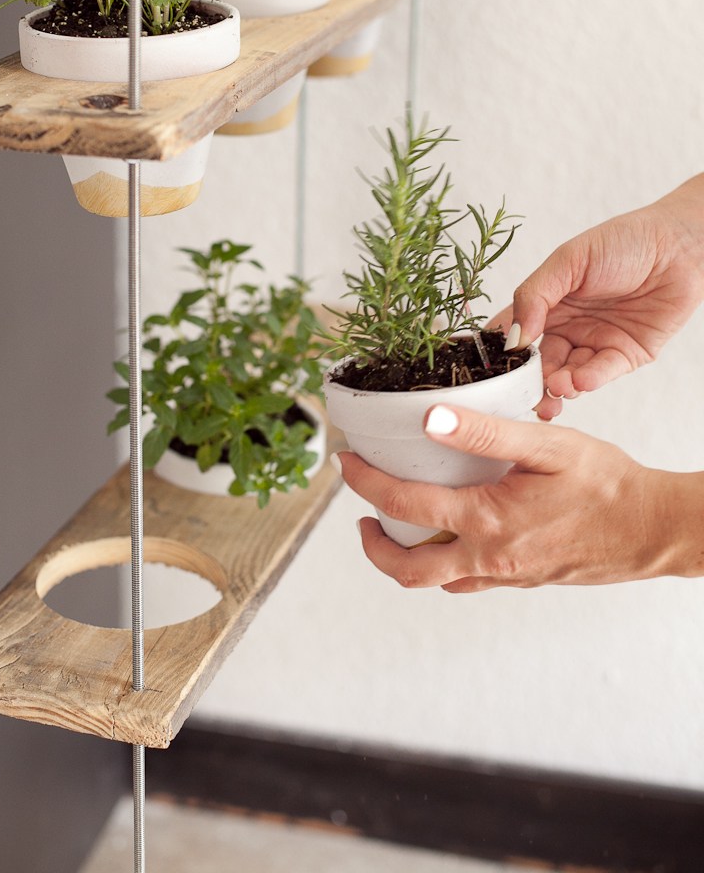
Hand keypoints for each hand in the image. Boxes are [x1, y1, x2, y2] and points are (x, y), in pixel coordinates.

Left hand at [339, 404, 703, 591]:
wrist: (652, 528)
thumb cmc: (606, 483)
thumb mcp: (546, 445)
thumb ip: (486, 432)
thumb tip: (431, 419)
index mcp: (487, 522)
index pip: (403, 505)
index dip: (365, 482)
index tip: (346, 461)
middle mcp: (490, 558)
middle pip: (407, 571)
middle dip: (373, 548)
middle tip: (362, 519)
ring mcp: (507, 575)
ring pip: (439, 580)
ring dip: (410, 557)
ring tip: (403, 524)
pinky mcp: (524, 580)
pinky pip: (472, 579)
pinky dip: (449, 561)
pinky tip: (459, 532)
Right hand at [491, 175, 703, 418]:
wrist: (680, 246)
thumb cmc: (624, 242)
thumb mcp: (568, 260)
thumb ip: (535, 296)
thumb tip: (513, 336)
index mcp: (547, 303)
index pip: (513, 332)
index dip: (499, 352)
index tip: (485, 370)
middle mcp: (568, 326)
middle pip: (539, 363)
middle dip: (529, 382)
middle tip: (522, 394)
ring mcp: (595, 342)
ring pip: (567, 374)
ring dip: (558, 385)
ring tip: (556, 387)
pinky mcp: (624, 355)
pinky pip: (601, 372)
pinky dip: (589, 379)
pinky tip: (581, 380)